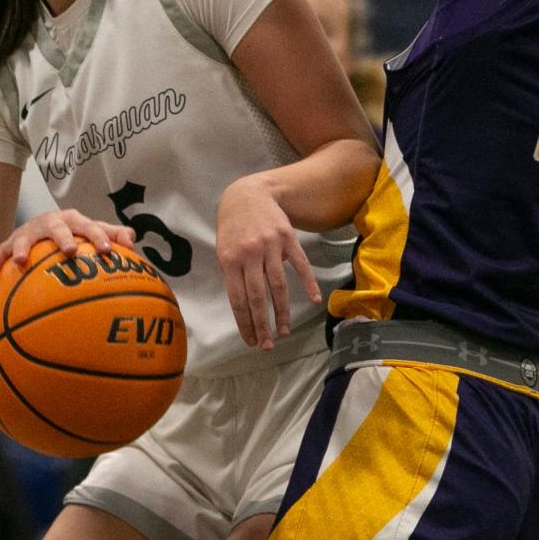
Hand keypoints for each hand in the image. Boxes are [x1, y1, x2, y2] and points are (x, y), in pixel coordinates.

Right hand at [0, 209, 136, 276]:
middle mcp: (51, 223)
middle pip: (57, 227)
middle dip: (63, 238)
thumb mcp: (93, 234)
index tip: (108, 251)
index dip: (99, 237)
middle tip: (69, 251)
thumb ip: (114, 236)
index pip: (90, 227)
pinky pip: (0, 252)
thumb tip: (132, 241)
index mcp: (74, 221)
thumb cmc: (74, 236)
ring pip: (24, 238)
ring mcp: (29, 232)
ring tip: (20, 261)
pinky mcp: (10, 242)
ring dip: (21, 248)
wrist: (39, 235)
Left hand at [217, 177, 321, 349]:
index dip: (244, 323)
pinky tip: (314, 300)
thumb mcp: (223, 247)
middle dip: (262, 324)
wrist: (249, 194)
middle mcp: (250, 254)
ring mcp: (271, 246)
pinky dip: (308, 283)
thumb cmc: (233, 226)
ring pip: (279, 285)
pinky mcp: (288, 239)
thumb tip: (243, 306)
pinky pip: (300, 265)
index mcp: (230, 259)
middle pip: (258, 296)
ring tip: (284, 331)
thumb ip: (232, 273)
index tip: (250, 341)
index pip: (237, 299)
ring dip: (282, 312)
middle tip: (267, 345)